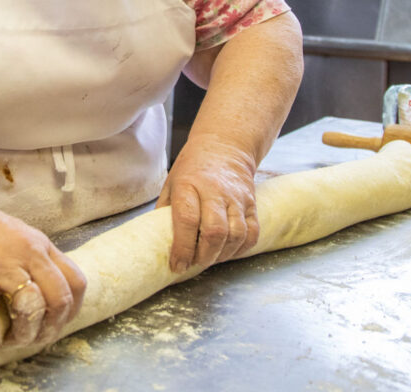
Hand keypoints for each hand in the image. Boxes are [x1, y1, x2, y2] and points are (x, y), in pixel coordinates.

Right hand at [0, 179, 86, 351]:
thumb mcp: (9, 238)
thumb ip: (22, 262)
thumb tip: (29, 303)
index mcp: (38, 244)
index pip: (75, 281)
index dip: (71, 311)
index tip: (55, 325)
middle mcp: (26, 251)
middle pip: (58, 299)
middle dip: (50, 329)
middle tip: (31, 341)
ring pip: (30, 308)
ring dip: (22, 335)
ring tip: (8, 343)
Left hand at [156, 134, 259, 273]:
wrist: (225, 146)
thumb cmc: (193, 168)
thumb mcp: (171, 182)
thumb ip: (165, 211)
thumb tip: (158, 242)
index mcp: (189, 185)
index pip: (187, 220)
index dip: (182, 248)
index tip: (177, 265)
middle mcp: (215, 191)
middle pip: (214, 231)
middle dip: (204, 256)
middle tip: (194, 264)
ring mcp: (236, 197)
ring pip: (235, 234)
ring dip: (222, 255)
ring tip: (210, 258)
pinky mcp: (252, 203)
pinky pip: (252, 232)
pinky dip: (241, 249)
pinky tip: (228, 252)